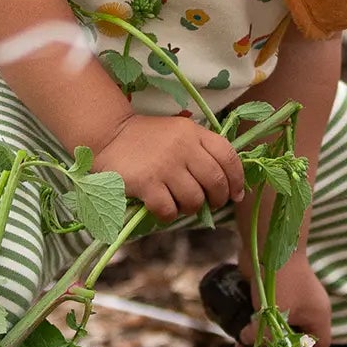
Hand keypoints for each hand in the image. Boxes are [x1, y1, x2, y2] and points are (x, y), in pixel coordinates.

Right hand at [91, 115, 245, 221]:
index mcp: (194, 132)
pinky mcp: (147, 183)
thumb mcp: (178, 132)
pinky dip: (169, 215)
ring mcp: (165, 166)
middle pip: (216, 181)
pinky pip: (169, 210)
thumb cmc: (148, 139)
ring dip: (191, 208)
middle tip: (210, 203)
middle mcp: (183, 147)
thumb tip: (229, 183)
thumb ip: (201, 148)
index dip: (237, 179)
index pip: (228, 156)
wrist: (109, 135)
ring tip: (182, 204)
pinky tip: (162, 208)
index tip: (236, 194)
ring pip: (195, 199)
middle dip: (218, 198)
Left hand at [245, 255, 332, 346]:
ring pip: (278, 326)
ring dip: (262, 335)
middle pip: (295, 340)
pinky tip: (240, 325)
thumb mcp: (273, 316)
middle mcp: (308, 310)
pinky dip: (257, 319)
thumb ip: (261, 336)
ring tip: (241, 344)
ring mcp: (293, 299)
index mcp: (318, 318)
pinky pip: (268, 312)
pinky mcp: (277, 290)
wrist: (270, 243)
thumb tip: (244, 342)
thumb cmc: (280, 281)